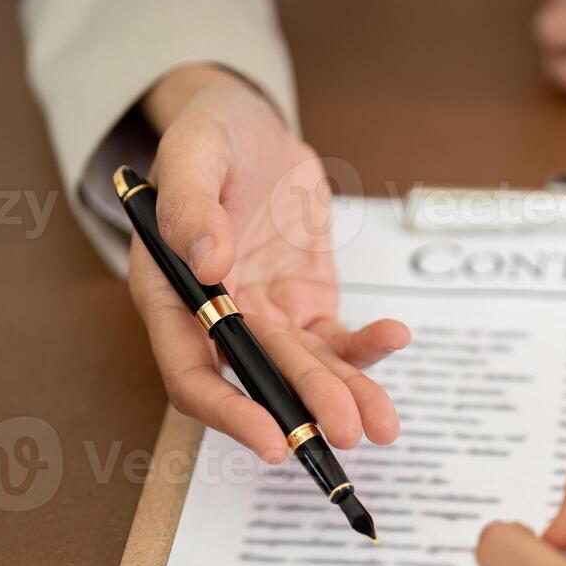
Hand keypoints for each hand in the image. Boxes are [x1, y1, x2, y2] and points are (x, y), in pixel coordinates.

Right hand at [131, 65, 409, 460]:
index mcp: (170, 295)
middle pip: (261, 380)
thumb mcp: (192, 150)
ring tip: (383, 425)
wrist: (247, 127)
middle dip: (305, 409)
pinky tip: (395, 337)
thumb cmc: (206, 136)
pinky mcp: (305, 305)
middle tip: (346, 430)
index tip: (270, 438)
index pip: (190, 374)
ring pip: (305, 372)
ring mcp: (265, 315)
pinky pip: (337, 340)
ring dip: (343, 398)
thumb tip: (209, 261)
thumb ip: (190, 203)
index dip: (228, 412)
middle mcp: (216, 318)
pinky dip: (367, 347)